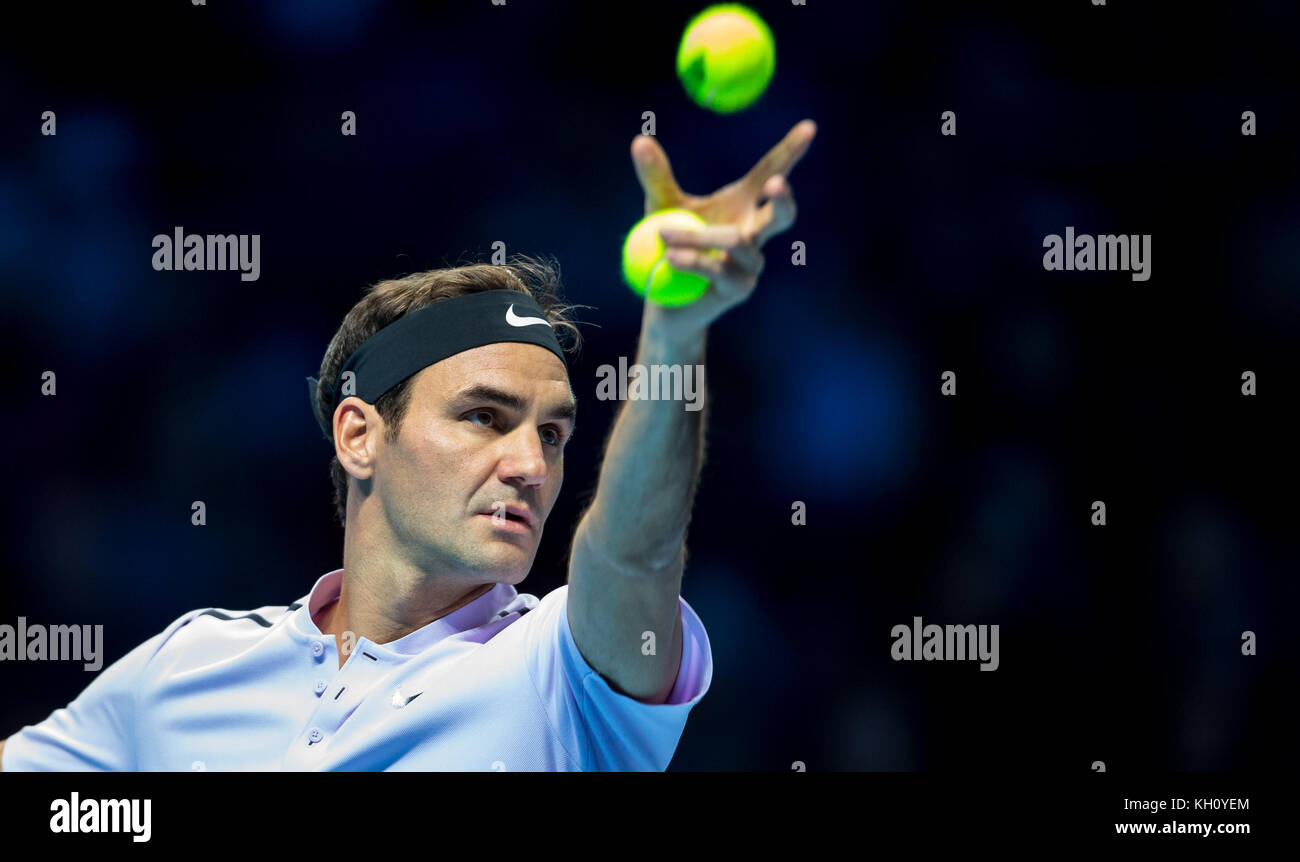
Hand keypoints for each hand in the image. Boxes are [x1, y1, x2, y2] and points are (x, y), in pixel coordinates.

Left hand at [630, 119, 816, 333]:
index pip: (772, 172)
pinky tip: (670, 258)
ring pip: (737, 241)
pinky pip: (719, 269)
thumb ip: (656, 177)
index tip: (809, 127)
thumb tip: (640, 139)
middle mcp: (756, 233)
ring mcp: (752, 263)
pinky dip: (692, 260)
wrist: (664, 298)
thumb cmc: (669, 246)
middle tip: (776, 184)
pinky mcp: (740, 288)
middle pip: (782, 214)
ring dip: (698, 237)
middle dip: (783, 199)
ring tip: (663, 235)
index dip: (791, 151)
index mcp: (745, 204)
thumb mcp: (660, 206)